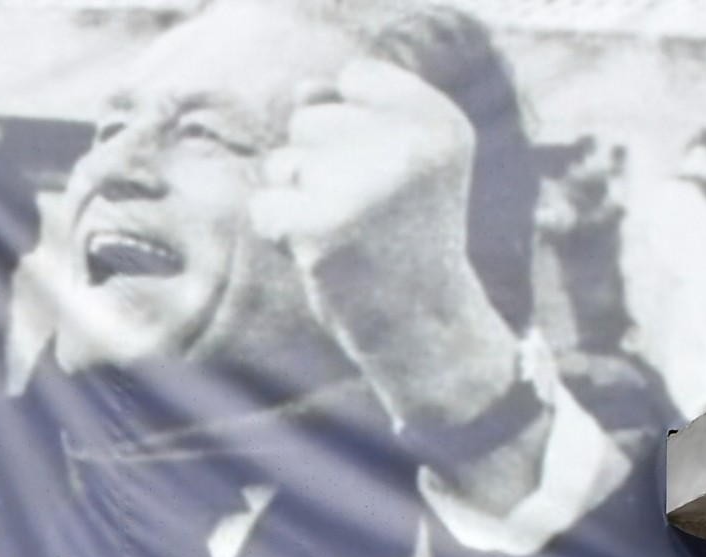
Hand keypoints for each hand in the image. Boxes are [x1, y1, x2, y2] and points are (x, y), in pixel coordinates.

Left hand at [249, 59, 546, 506]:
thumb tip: (301, 92)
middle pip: (309, 119)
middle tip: (362, 217)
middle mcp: (412, 146)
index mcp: (440, 123)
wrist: (426, 331)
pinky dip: (277, 233)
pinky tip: (316, 256)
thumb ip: (352, 115)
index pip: (356, 77)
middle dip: (316, 167)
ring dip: (296, 202)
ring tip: (344, 236)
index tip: (383, 176)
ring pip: (283, 162)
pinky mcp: (327, 228)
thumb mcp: (397, 167)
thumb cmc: (402, 243)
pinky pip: (265, 205)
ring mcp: (368, 186)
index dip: (348, 126)